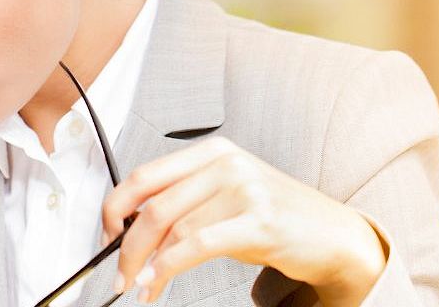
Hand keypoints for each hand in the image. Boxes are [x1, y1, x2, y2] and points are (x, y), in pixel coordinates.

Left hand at [102, 137, 387, 305]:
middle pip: (153, 206)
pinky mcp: (260, 221)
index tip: (105, 238)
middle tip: (117, 273)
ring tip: (140, 286)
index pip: (143, 177)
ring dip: (146, 265)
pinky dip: (168, 267)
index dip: (113, 210)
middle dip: (125, 245)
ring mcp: (245, 189)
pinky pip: (198, 245)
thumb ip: (183, 206)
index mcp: (212, 152)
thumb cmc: (274, 219)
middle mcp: (227, 164)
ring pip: (172, 229)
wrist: (334, 236)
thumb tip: (130, 234)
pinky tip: (155, 282)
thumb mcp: (224, 200)